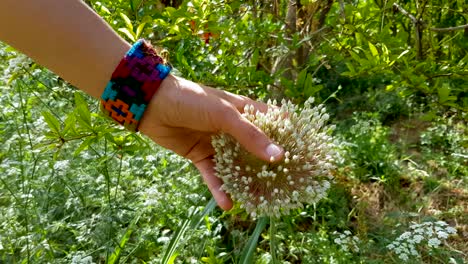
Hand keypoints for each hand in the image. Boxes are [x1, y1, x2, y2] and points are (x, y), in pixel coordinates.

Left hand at [139, 75, 283, 209]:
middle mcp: (234, 129)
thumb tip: (279, 156)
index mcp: (245, 111)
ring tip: (259, 203)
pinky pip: (213, 176)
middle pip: (257, 151)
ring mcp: (218, 144)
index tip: (306, 156)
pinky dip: (220, 189)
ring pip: (237, 168)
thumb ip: (251, 135)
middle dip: (270, 168)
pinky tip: (228, 204)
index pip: (274, 124)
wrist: (152, 104)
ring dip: (246, 183)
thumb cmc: (193, 100)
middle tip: (286, 187)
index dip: (289, 138)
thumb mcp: (225, 115)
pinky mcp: (200, 156)